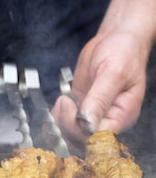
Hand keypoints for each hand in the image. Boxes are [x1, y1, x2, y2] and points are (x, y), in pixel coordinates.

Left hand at [52, 30, 149, 145]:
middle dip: (67, 124)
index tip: (71, 107)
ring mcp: (91, 115)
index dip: (80, 128)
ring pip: (69, 134)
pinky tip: (56, 106)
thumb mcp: (113, 73)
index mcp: (122, 115)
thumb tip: (88, 124)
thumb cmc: (123, 52)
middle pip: (81, 139)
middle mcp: (107, 120)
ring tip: (62, 100)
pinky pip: (63, 123)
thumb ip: (100, 99)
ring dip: (58, 123)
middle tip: (64, 101)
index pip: (98, 136)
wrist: (115, 38)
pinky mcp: (78, 109)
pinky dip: (55, 118)